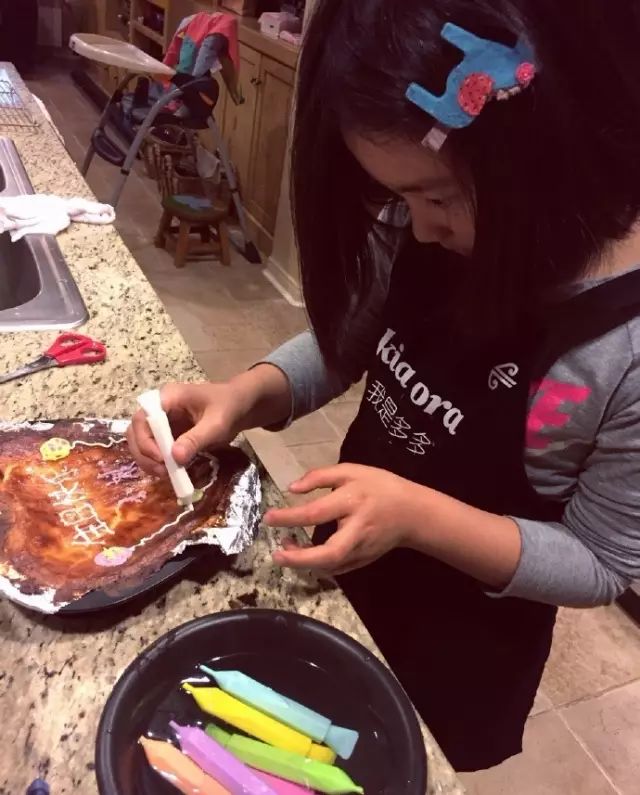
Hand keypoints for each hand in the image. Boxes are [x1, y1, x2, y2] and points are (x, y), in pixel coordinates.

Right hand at [127, 381, 248, 475]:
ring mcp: (161, 422)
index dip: (145, 439)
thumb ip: (196, 439)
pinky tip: (170, 472)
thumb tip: (175, 457)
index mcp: (167, 398)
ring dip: (148, 460)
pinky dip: (157, 462)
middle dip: (144, 453)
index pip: (142, 418)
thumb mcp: (216, 423)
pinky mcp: (167, 434)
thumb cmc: (229, 407)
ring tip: (166, 474)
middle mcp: (158, 409)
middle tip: (162, 471)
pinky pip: (154, 449)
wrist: (240, 406)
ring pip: (141, 442)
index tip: (161, 458)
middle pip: (136, 431)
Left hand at [264, 464, 419, 574]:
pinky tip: (305, 556)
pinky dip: (317, 566)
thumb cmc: (379, 487)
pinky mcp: (363, 561)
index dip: (289, 517)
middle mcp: (356, 530)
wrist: (412, 513)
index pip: (316, 513)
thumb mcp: (351, 471)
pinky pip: (337, 569)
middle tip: (277, 554)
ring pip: (331, 566)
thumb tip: (292, 488)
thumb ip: (320, 477)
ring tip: (286, 549)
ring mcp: (361, 550)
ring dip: (304, 563)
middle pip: (328, 553)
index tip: (268, 518)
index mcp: (352, 502)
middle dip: (299, 558)